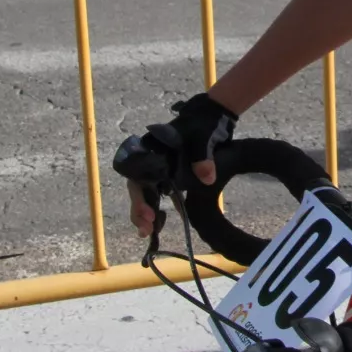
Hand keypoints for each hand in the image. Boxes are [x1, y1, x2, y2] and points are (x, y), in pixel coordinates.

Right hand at [119, 92, 237, 236]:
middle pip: (140, 188)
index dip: (139, 196)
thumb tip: (206, 178)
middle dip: (140, 210)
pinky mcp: (174, 176)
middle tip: (146, 229)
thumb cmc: (203, 124)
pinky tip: (168, 223)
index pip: (137, 175)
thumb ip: (203, 156)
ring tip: (149, 233)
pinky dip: (166, 210)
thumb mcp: (203, 137)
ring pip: (149, 194)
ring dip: (148, 214)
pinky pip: (166, 195)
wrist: (214, 118)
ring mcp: (163, 169)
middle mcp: (153, 161)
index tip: (148, 213)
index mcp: (152, 149)